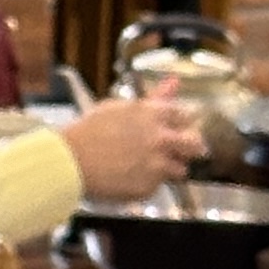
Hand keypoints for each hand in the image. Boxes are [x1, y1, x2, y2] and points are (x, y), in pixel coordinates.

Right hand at [63, 95, 205, 202]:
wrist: (72, 160)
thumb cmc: (91, 130)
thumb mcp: (119, 107)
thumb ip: (154, 98)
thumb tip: (175, 82)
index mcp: (152, 114)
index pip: (185, 116)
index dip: (179, 122)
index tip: (173, 126)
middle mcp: (160, 139)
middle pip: (196, 145)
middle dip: (189, 148)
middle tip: (175, 149)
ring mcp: (158, 165)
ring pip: (181, 169)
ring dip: (169, 167)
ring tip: (147, 164)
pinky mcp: (152, 187)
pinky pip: (160, 185)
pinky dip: (149, 181)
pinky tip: (131, 174)